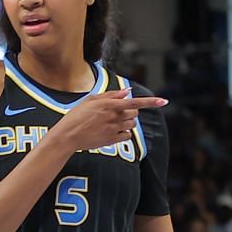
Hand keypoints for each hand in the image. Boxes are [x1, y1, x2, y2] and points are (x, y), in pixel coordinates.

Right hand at [50, 87, 167, 152]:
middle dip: (131, 110)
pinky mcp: (112, 140)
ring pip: (132, 123)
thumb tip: (127, 92)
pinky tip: (114, 131)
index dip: (151, 102)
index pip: (135, 102)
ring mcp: (113, 129)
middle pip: (135, 112)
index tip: (164, 101)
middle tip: (118, 111)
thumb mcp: (90, 100)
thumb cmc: (75, 116)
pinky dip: (125, 132)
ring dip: (127, 121)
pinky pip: (127, 135)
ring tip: (112, 121)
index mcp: (109, 104)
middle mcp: (113, 117)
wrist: (67, 136)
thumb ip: (110, 95)